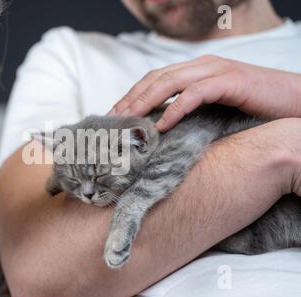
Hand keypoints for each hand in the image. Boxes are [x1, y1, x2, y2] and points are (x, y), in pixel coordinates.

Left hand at [109, 55, 300, 131]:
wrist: (295, 102)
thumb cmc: (255, 109)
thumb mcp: (214, 110)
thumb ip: (190, 113)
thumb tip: (161, 131)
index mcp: (195, 71)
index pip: (153, 80)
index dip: (131, 96)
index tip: (113, 117)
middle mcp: (202, 66)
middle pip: (154, 79)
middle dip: (130, 99)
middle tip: (112, 121)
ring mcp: (216, 71)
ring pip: (169, 82)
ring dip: (145, 101)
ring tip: (128, 121)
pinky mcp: (231, 81)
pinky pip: (196, 93)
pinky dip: (176, 108)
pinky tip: (161, 125)